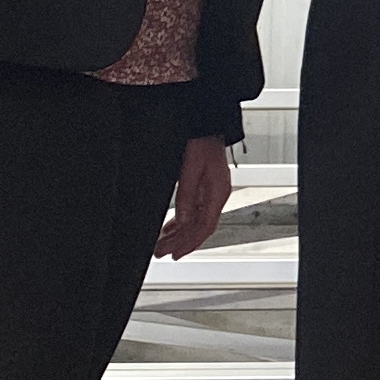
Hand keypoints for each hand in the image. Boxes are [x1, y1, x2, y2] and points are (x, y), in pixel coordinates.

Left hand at [158, 133, 233, 256]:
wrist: (208, 125)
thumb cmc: (202, 142)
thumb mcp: (190, 169)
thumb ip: (187, 196)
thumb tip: (183, 221)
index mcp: (218, 193)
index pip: (205, 227)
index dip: (189, 243)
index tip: (174, 254)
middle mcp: (218, 195)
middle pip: (200, 227)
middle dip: (180, 242)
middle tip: (161, 253)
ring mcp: (213, 192)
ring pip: (197, 221)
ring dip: (180, 234)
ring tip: (163, 244)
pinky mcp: (207, 188)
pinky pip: (195, 211)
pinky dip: (183, 222)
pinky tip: (171, 227)